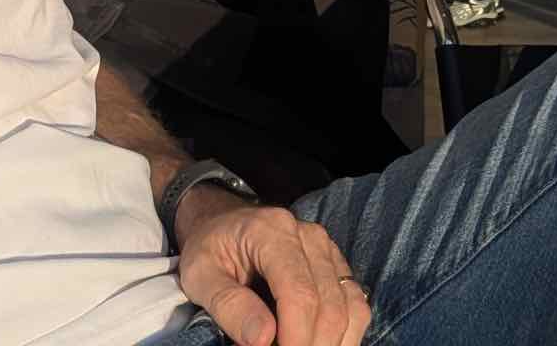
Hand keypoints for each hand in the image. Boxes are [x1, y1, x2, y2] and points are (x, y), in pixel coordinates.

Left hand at [175, 189, 370, 345]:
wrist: (222, 223)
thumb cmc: (209, 249)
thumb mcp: (199, 275)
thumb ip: (228, 304)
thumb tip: (263, 339)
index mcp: (272, 232)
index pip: (299, 293)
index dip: (296, 337)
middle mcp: (309, 236)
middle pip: (329, 306)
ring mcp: (328, 249)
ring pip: (349, 308)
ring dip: (330, 344)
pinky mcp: (337, 265)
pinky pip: (356, 304)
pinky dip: (343, 334)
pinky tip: (319, 344)